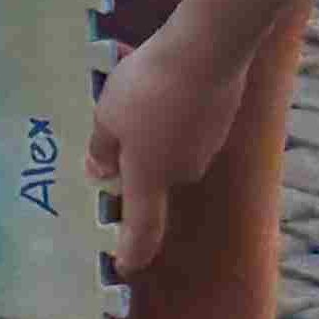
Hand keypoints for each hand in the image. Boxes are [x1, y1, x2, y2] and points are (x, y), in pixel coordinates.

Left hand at [95, 11, 260, 280]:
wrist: (206, 53)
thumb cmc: (146, 90)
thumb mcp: (107, 116)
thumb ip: (102, 148)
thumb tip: (99, 173)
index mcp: (150, 177)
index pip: (143, 228)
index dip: (133, 250)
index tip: (125, 265)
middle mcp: (182, 171)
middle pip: (152, 175)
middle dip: (133, 157)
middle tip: (111, 125)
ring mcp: (205, 145)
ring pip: (167, 142)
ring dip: (149, 124)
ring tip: (128, 85)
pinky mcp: (219, 120)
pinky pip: (183, 120)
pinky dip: (168, 106)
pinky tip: (155, 73)